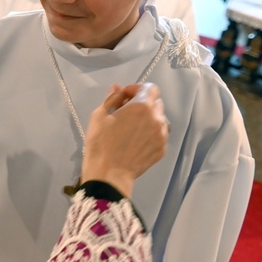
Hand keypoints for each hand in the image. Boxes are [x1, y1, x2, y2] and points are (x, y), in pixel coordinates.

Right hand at [81, 83, 168, 197]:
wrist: (109, 173)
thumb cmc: (100, 142)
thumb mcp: (99, 115)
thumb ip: (112, 99)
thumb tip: (118, 89)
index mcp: (142, 106)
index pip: (150, 88)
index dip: (136, 89)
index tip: (124, 97)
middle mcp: (157, 118)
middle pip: (156, 103)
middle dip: (142, 103)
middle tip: (126, 112)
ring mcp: (162, 135)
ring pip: (159, 119)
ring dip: (148, 118)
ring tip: (132, 128)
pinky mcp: (162, 149)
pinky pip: (159, 134)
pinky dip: (150, 133)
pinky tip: (135, 141)